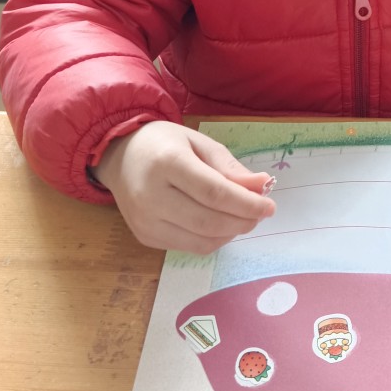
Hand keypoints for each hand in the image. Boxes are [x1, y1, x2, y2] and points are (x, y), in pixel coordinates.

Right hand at [94, 121, 274, 252]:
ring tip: (243, 218)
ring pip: (201, 241)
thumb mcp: (199, 143)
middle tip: (260, 213)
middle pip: (209, 221)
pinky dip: (213, 240)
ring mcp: (145, 221)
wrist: (120, 157)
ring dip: (231, 233)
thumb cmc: (165, 144)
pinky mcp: (144, 237)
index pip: (214, 193)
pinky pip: (189, 247)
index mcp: (167, 163)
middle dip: (243, 221)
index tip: (270, 205)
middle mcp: (151, 196)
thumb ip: (230, 167)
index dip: (247, 204)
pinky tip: (221, 225)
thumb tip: (262, 186)